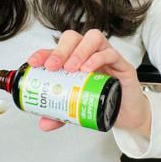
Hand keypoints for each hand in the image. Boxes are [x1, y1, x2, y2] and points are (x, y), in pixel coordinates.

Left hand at [27, 29, 150, 135]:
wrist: (126, 112)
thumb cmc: (101, 101)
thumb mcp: (75, 108)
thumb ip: (59, 114)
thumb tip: (44, 123)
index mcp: (74, 60)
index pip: (56, 49)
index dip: (43, 53)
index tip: (34, 63)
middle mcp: (88, 54)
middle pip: (73, 38)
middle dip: (60, 50)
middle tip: (53, 66)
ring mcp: (105, 55)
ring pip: (92, 38)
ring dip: (79, 51)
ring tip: (72, 68)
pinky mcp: (121, 63)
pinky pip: (110, 53)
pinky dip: (98, 58)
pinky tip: (89, 69)